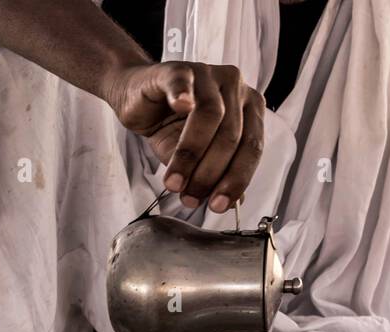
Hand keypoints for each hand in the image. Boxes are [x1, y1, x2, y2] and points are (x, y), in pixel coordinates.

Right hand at [104, 61, 264, 213]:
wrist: (137, 99)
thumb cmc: (170, 124)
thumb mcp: (194, 156)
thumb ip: (214, 174)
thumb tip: (232, 202)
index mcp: (248, 108)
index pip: (252, 147)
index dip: (236, 179)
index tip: (219, 205)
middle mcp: (235, 87)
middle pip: (231, 135)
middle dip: (209, 174)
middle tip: (190, 197)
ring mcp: (207, 74)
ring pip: (210, 115)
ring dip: (190, 155)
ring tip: (174, 181)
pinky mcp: (177, 69)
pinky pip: (183, 82)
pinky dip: (182, 95)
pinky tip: (180, 107)